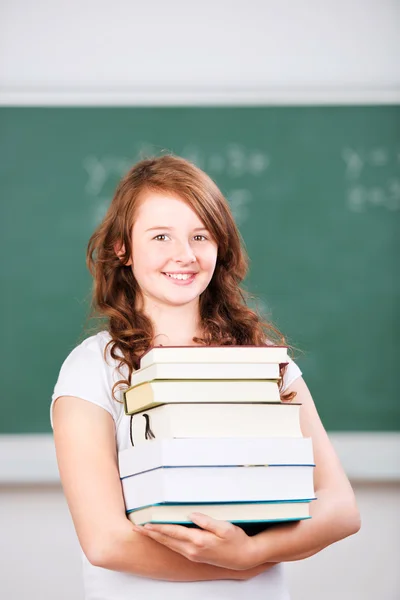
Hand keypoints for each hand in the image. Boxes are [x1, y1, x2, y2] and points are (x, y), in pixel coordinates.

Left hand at [132, 512, 259, 569]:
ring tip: (144, 532)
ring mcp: (193, 555)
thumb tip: (191, 514)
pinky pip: (175, 548)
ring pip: (169, 545)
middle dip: (150, 534)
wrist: (244, 557)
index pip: (173, 532)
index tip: (145, 524)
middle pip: (167, 540)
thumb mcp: (225, 527)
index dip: (158, 528)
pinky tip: (161, 538)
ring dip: (155, 538)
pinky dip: (165, 542)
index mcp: (199, 541)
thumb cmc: (236, 540)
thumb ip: (207, 520)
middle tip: (136, 528)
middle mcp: (192, 550)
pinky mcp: (195, 556)